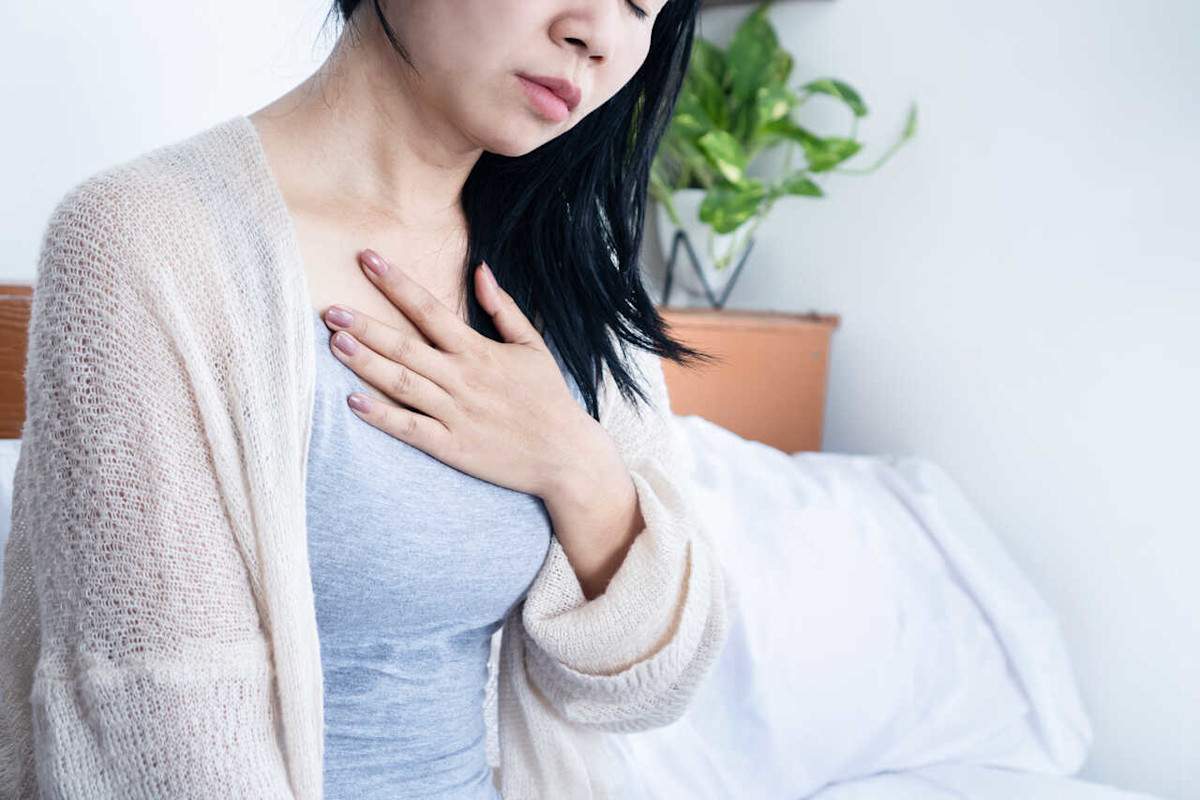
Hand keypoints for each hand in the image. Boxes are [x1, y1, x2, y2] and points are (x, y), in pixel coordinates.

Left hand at [320, 247, 601, 498]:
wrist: (566, 456)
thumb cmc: (549, 399)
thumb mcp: (533, 346)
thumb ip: (505, 308)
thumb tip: (480, 269)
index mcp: (479, 351)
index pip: (429, 309)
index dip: (395, 282)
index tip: (366, 258)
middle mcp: (462, 379)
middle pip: (405, 346)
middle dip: (366, 325)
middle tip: (329, 309)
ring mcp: (455, 413)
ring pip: (402, 383)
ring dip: (366, 362)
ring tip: (335, 342)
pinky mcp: (452, 446)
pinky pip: (410, 429)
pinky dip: (381, 416)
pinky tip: (353, 402)